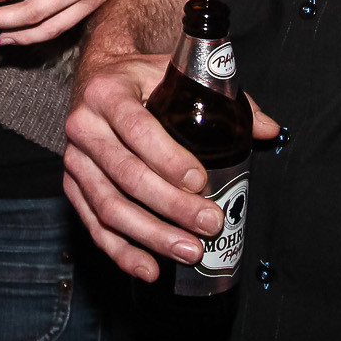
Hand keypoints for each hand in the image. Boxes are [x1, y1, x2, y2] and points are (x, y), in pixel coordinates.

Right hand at [60, 49, 278, 281]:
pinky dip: (121, 251)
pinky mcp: (71, 185)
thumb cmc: (141, 77)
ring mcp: (74, 159)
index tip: (202, 181)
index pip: (137, 128)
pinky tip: (151, 268)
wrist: (95, 77)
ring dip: (151, 235)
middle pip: (126, 174)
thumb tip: (269, 130)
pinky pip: (94, 224)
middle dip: (170, 206)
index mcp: (108, 92)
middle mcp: (84, 125)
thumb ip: (223, 97)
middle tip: (209, 224)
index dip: (168, 158)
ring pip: (109, 206)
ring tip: (190, 251)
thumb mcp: (175, 71)